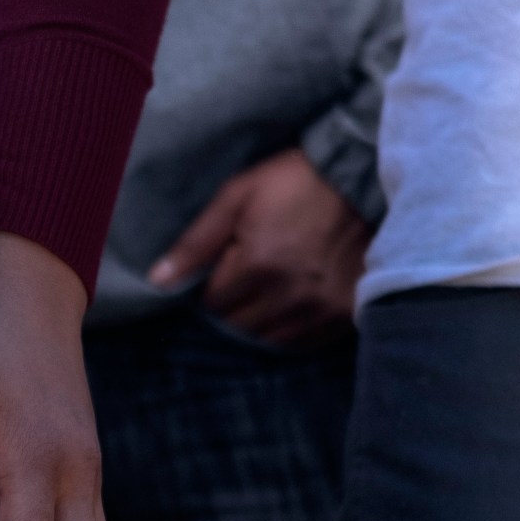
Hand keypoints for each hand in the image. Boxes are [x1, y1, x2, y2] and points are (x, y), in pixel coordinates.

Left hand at [148, 148, 368, 345]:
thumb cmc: (293, 182)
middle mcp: (288, 296)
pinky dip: (289, 330)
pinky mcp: (343, 316)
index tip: (222, 269)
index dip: (210, 288)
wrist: (362, 177)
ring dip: (258, 323)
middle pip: (238, 327)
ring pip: (268, 340)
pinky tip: (289, 305)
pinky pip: (302, 342)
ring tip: (265, 294)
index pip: (212, 304)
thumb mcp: (237, 197)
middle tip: (242, 282)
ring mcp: (318, 310)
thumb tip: (158, 281)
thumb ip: (196, 242)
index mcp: (257, 265)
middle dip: (231, 308)